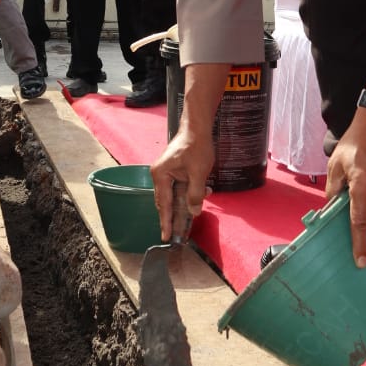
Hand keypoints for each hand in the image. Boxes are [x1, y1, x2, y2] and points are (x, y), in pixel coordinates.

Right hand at [150, 126, 213, 240]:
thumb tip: (193, 212)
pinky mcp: (174, 170)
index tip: (165, 238)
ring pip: (175, 195)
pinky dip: (190, 192)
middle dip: (176, 217)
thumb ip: (195, 194)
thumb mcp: (199, 172)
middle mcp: (160, 175)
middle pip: (167, 202)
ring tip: (195, 214)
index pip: (164, 205)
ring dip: (187, 203)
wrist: (198, 127)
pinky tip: (205, 191)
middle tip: (180, 235)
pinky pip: (180, 187)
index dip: (166, 222)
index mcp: (161, 175)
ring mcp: (166, 172)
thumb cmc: (196, 146)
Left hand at [325, 108, 365, 267]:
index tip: (361, 262)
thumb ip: (333, 190)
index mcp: (362, 185)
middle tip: (350, 210)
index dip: (360, 244)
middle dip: (360, 222)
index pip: (360, 222)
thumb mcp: (335, 165)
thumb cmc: (355, 142)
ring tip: (361, 193)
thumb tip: (331, 210)